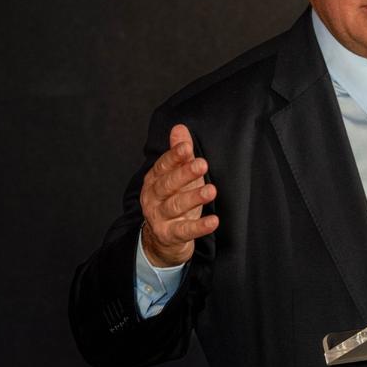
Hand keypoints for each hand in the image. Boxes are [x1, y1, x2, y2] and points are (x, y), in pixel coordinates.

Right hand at [139, 124, 219, 266]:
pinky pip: (184, 231)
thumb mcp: (178, 176)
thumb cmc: (173, 200)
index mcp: (154, 180)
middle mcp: (153, 198)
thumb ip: (179, 154)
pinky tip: (214, 221)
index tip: (187, 147)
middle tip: (202, 164)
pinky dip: (199, 227)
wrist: (163, 239)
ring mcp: (159, 217)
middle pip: (167, 184)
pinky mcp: (169, 235)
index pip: (163, 166)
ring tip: (211, 190)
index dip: (174, 156)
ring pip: (175, 206)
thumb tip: (179, 128)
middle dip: (184, 174)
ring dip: (193, 198)